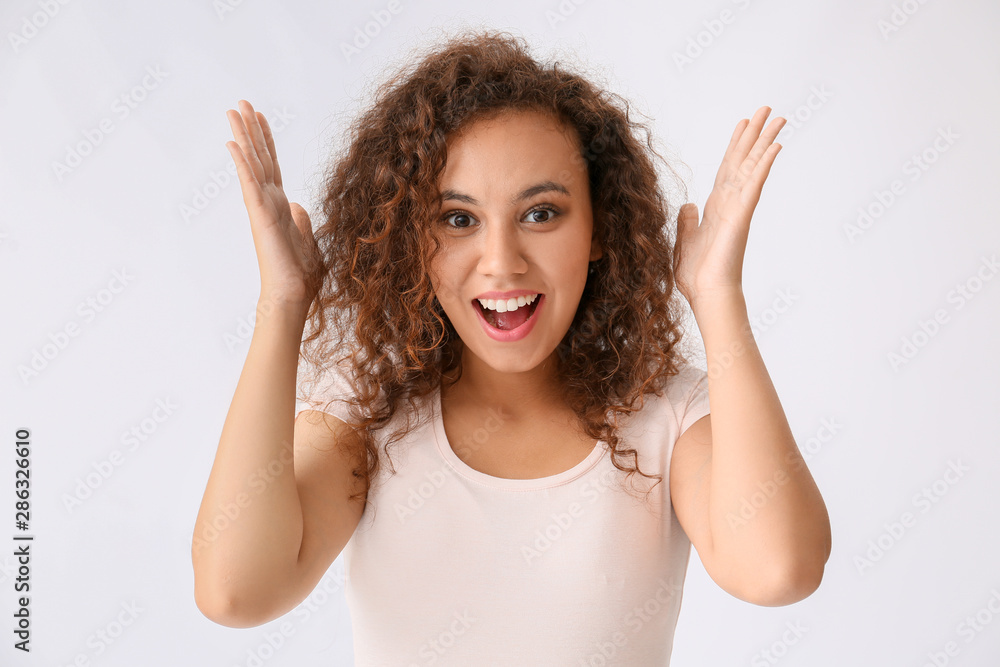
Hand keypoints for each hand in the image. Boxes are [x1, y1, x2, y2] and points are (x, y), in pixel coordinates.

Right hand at [226, 99, 322, 309]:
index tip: (263, 117)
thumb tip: (297, 205)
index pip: (272, 165)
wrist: (293, 296)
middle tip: (241, 103)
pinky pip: (249, 184)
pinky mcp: (259, 216)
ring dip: (243, 137)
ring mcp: (261, 208)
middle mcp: (268, 202)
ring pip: (251, 165)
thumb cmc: (299, 275)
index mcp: (280, 206)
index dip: (268, 141)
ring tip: (234, 111)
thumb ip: (301, 220)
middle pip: (259, 158)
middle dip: (251, 130)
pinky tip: (232, 143)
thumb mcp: (307, 240)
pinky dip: (242, 163)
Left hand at [672, 106, 784, 308]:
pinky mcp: (742, 216)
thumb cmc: (698, 276)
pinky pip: (754, 185)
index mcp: (716, 208)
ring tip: (777, 117)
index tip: (742, 124)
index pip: (727, 168)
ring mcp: (739, 208)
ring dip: (764, 141)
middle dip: (753, 134)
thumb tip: (688, 205)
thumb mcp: (684, 241)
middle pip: (743, 160)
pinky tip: (774, 146)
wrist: (707, 295)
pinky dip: (763, 165)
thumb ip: (687, 221)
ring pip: (753, 167)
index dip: (734, 146)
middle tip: (766, 108)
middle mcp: (730, 203)